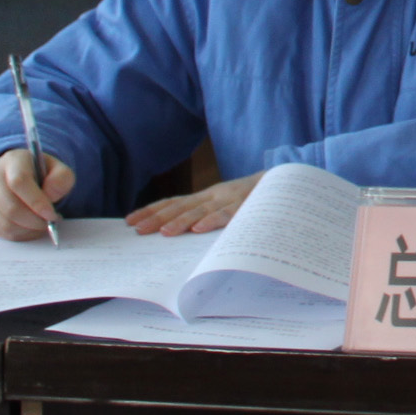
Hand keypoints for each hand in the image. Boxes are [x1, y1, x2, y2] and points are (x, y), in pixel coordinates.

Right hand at [0, 151, 75, 240]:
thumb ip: (62, 179)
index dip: (36, 202)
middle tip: (50, 222)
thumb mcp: (59, 169)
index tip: (52, 214)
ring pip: (5, 223)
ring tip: (42, 224)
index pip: (19, 182)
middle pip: (10, 207)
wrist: (22, 175)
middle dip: (34, 221)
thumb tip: (51, 196)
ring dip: (28, 230)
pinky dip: (20, 235)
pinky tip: (31, 228)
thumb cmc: (42, 173)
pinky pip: (0, 231)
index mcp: (13, 159)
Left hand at [127, 171, 261, 236]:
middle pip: (180, 206)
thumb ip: (207, 214)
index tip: (130, 221)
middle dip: (157, 218)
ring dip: (181, 221)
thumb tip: (183, 233)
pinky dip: (213, 221)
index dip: (152, 210)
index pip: (173, 202)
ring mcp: (229, 199)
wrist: (285, 181)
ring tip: (164, 232)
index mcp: (207, 196)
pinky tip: (200, 229)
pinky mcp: (246, 206)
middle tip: (138, 230)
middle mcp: (213, 195)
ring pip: (201, 211)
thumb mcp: (225, 204)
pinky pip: (228, 215)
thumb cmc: (253, 198)